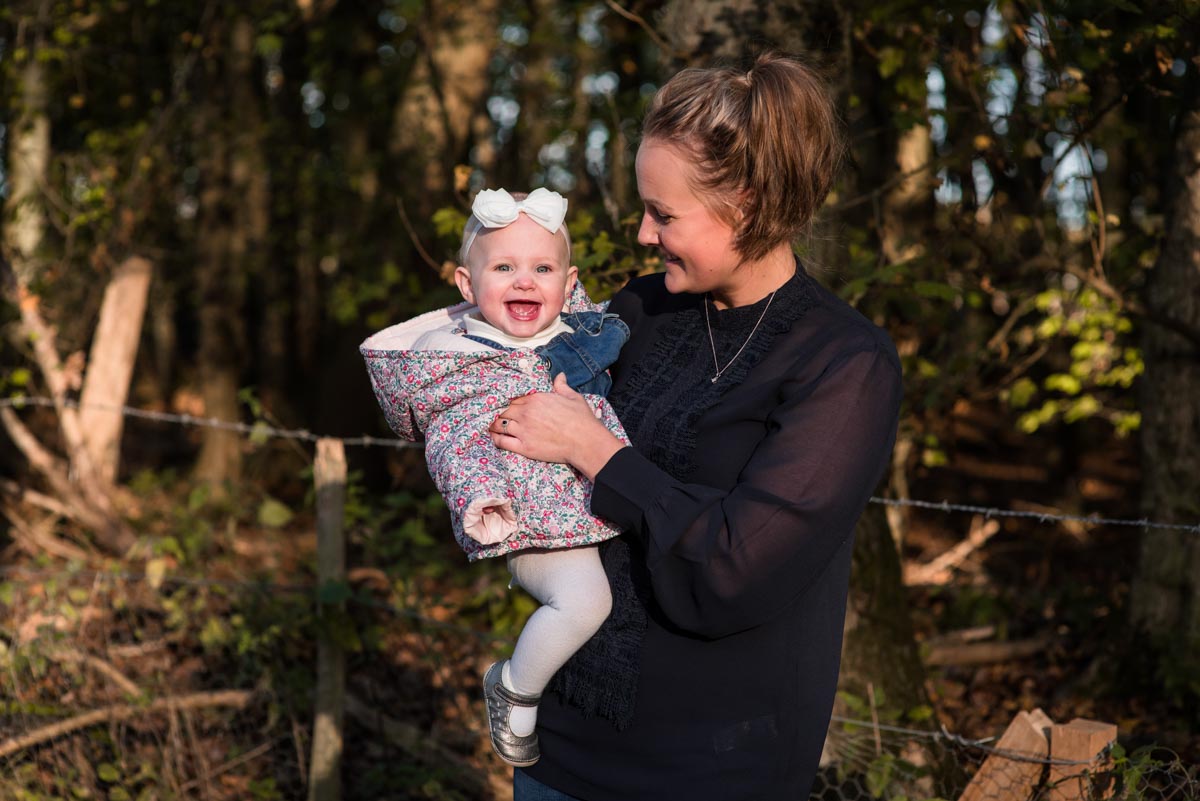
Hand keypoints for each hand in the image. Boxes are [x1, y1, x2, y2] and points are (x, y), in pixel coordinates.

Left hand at [490, 373, 623, 479]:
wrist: (585, 442)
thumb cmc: (581, 419)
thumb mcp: (573, 397)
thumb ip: (562, 386)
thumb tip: (559, 376)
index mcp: (536, 399)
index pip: (514, 397)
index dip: (508, 400)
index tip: (504, 402)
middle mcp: (526, 413)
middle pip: (503, 409)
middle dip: (498, 411)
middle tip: (493, 413)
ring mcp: (524, 430)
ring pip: (499, 424)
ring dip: (493, 424)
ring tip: (490, 424)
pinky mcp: (525, 447)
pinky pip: (503, 441)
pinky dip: (495, 438)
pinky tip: (493, 437)